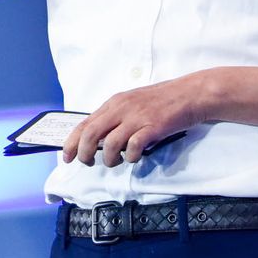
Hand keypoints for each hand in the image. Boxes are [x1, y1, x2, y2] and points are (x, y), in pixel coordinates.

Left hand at [62, 74, 210, 166]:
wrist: (190, 94)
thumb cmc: (163, 100)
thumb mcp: (133, 103)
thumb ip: (116, 118)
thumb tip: (99, 139)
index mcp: (115, 102)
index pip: (85, 123)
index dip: (71, 142)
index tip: (67, 155)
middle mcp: (122, 108)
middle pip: (91, 134)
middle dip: (84, 153)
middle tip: (88, 163)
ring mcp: (137, 117)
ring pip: (110, 144)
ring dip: (109, 159)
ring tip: (116, 162)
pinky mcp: (153, 127)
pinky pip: (134, 147)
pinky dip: (131, 157)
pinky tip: (135, 157)